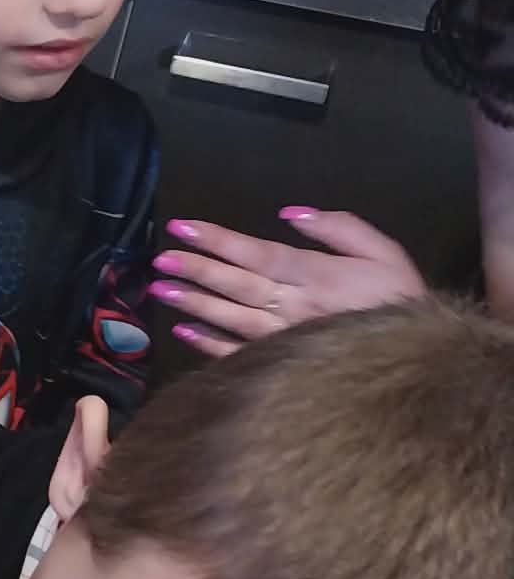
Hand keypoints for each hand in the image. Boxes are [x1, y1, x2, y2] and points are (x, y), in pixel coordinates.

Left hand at [149, 208, 427, 357]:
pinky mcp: (281, 365)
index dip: (217, 240)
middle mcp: (293, 306)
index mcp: (315, 275)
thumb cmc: (398, 297)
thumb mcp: (382, 251)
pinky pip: (239, 354)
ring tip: (159, 290)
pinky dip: (209, 343)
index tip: (181, 227)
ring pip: (230, 318)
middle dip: (195, 270)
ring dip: (193, 304)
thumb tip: (289, 213)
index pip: (256, 253)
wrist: (420, 359)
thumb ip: (338, 228)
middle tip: (159, 259)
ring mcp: (283, 339)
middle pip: (236, 284)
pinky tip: (184, 330)